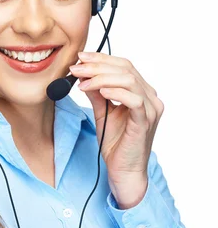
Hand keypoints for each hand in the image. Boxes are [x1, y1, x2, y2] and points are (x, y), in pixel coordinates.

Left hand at [69, 52, 163, 207]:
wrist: (123, 171)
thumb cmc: (116, 144)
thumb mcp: (102, 113)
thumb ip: (96, 93)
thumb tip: (83, 75)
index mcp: (142, 93)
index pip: (124, 66)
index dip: (101, 58)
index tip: (80, 57)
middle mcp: (150, 97)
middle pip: (126, 69)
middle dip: (97, 66)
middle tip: (76, 68)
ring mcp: (151, 109)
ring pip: (129, 80)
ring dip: (102, 77)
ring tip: (82, 82)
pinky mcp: (145, 121)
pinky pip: (134, 100)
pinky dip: (116, 92)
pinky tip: (100, 91)